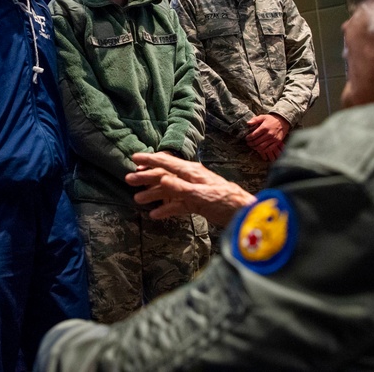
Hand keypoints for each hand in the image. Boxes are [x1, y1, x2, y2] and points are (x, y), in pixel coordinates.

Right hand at [126, 152, 255, 227]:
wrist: (243, 214)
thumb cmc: (225, 201)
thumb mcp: (202, 194)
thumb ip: (181, 188)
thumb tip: (161, 179)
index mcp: (191, 172)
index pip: (166, 162)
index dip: (149, 160)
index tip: (134, 159)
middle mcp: (190, 178)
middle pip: (164, 175)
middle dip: (146, 177)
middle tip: (129, 181)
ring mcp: (193, 191)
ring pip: (169, 190)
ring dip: (153, 194)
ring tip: (137, 199)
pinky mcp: (197, 203)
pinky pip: (177, 204)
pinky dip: (166, 209)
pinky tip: (156, 215)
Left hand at [244, 114, 290, 160]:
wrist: (283, 121)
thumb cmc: (271, 119)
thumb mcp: (263, 117)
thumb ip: (255, 120)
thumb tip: (248, 123)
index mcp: (264, 127)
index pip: (254, 135)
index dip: (248, 138)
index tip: (246, 138)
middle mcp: (269, 134)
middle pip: (257, 142)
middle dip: (251, 143)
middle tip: (248, 143)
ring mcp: (273, 139)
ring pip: (262, 147)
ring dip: (255, 148)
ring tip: (252, 146)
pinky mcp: (277, 142)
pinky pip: (269, 149)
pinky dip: (263, 150)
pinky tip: (259, 149)